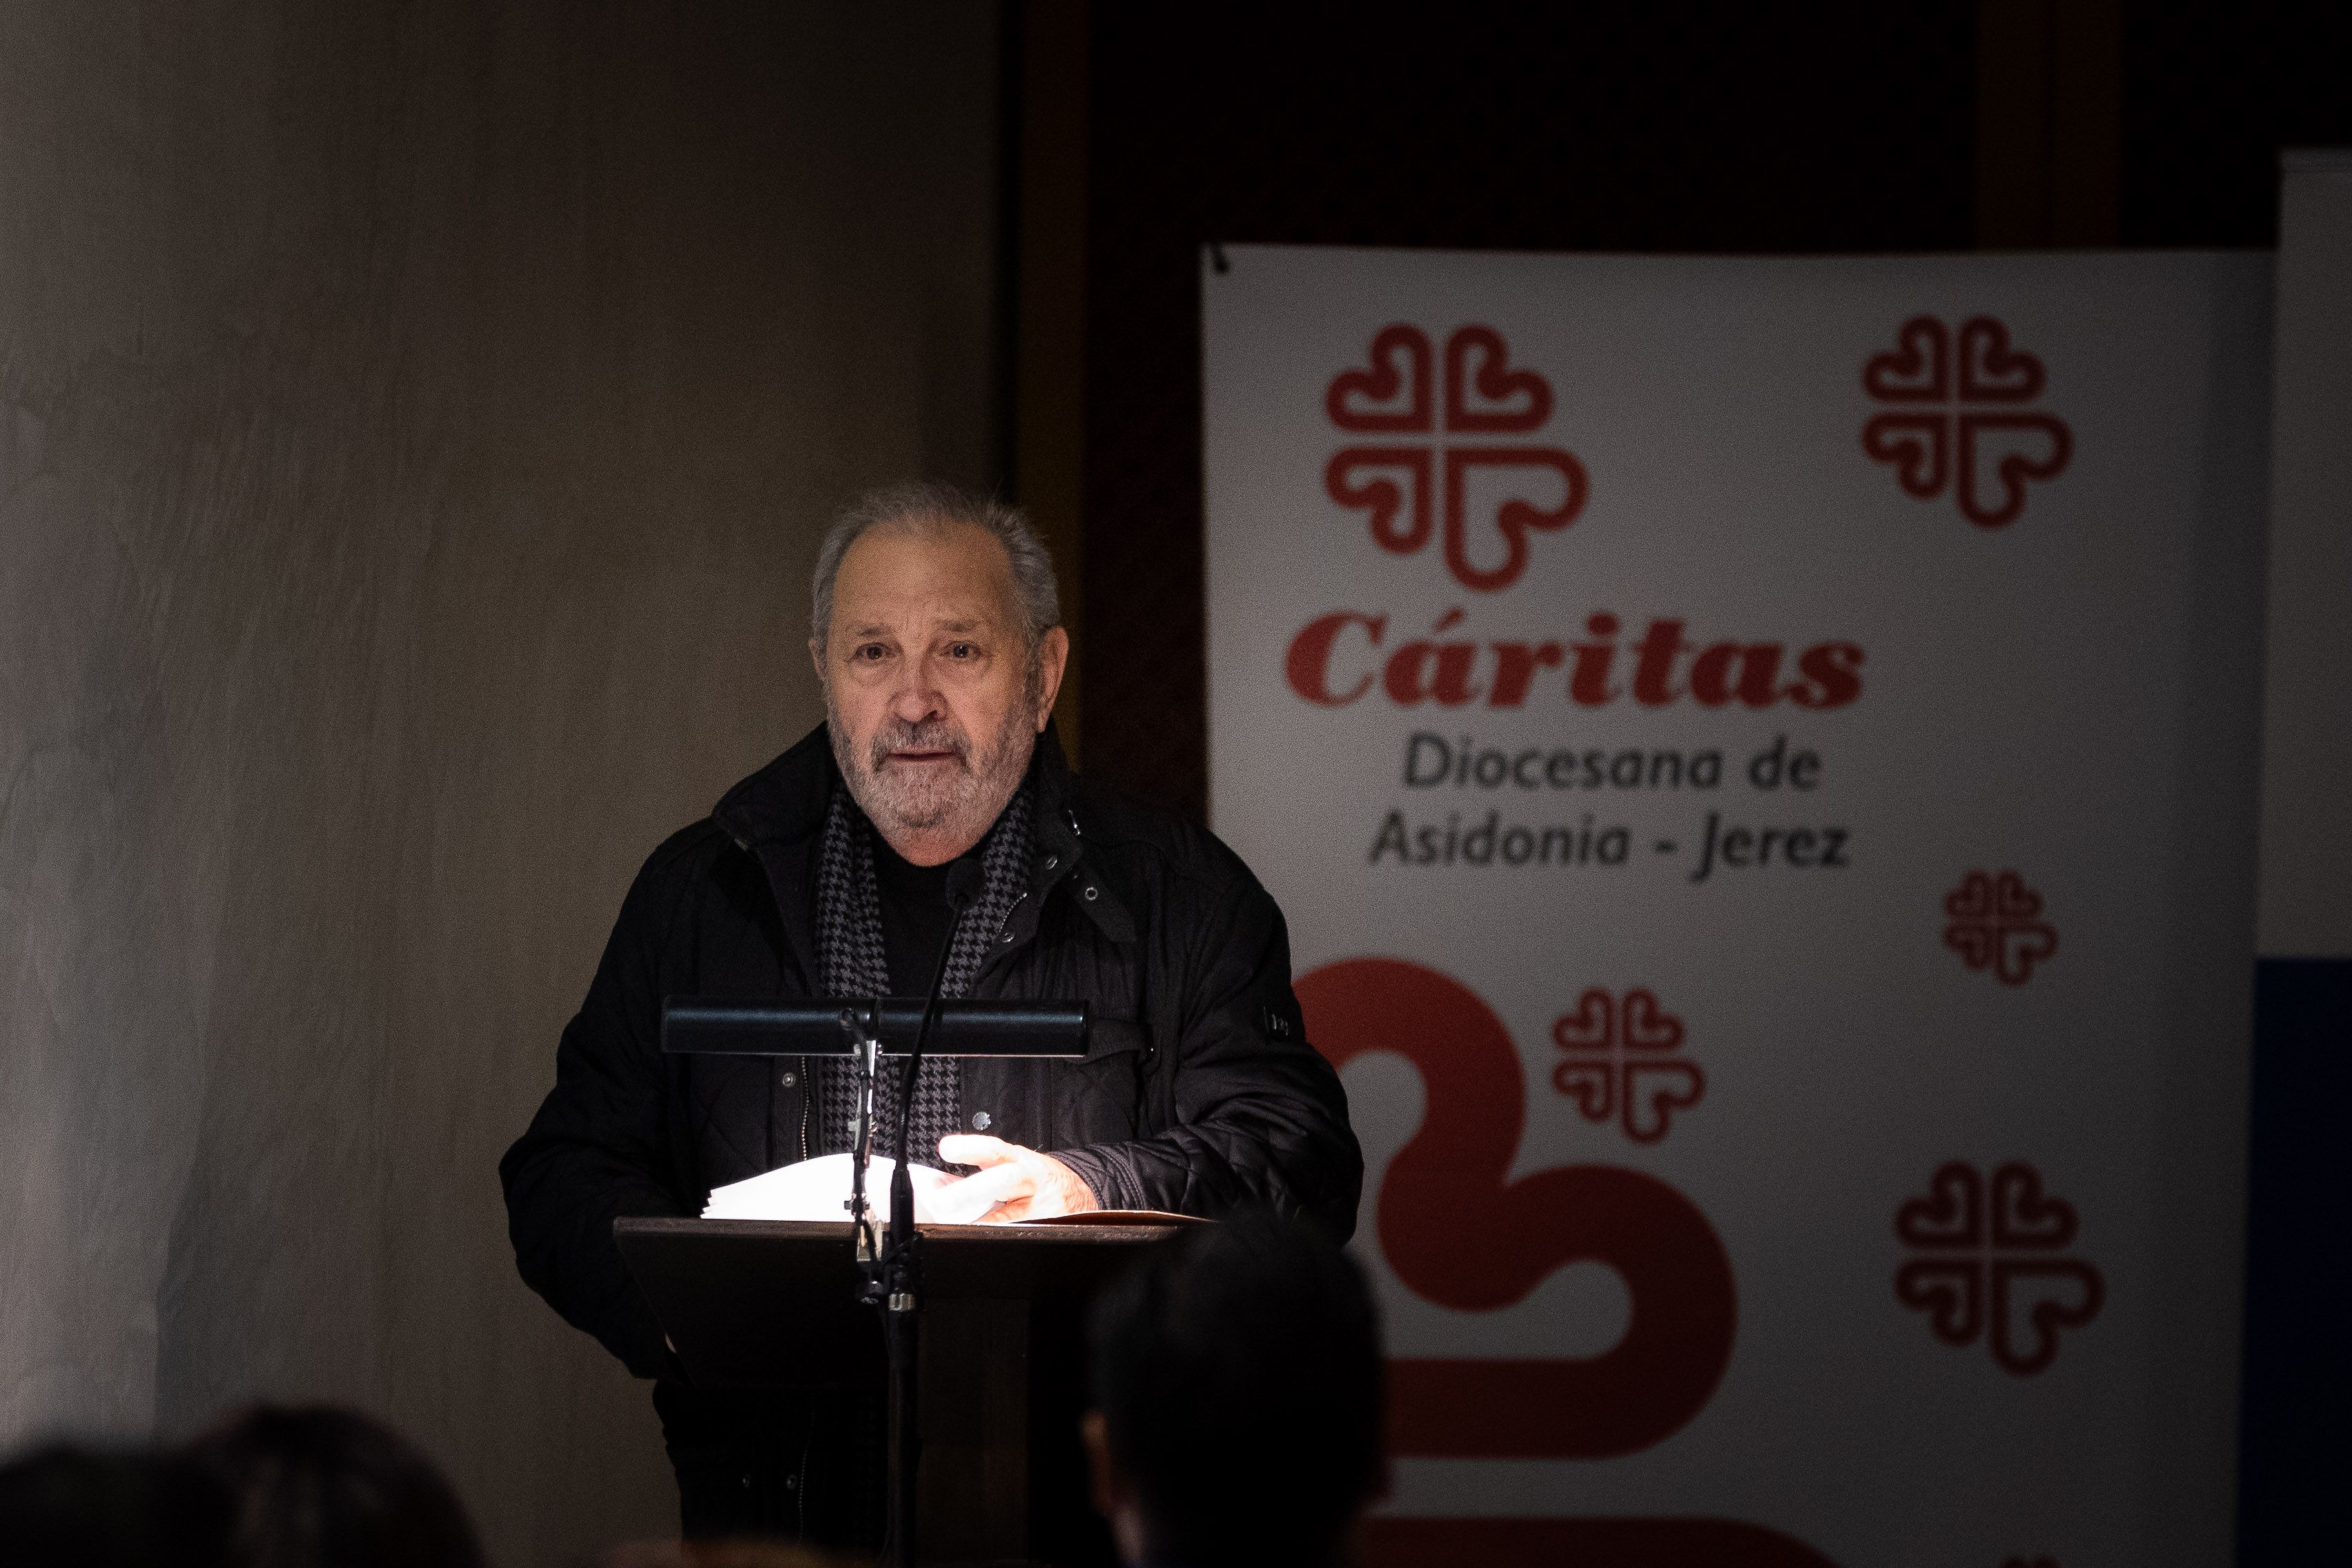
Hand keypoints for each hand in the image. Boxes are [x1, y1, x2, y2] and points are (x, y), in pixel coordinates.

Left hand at [935, 1135, 1100, 1222]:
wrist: (1080, 1196)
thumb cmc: (1038, 1180)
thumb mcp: (1013, 1167)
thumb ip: (982, 1170)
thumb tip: (941, 1183)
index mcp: (1019, 1160)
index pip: (993, 1150)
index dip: (970, 1148)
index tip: (946, 1149)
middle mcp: (1030, 1180)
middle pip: (1003, 1180)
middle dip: (971, 1190)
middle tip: (943, 1201)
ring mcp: (1041, 1205)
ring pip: (1011, 1215)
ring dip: (981, 1224)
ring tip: (957, 1228)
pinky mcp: (1049, 1226)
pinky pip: (1019, 1234)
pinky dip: (998, 1238)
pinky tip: (981, 1241)